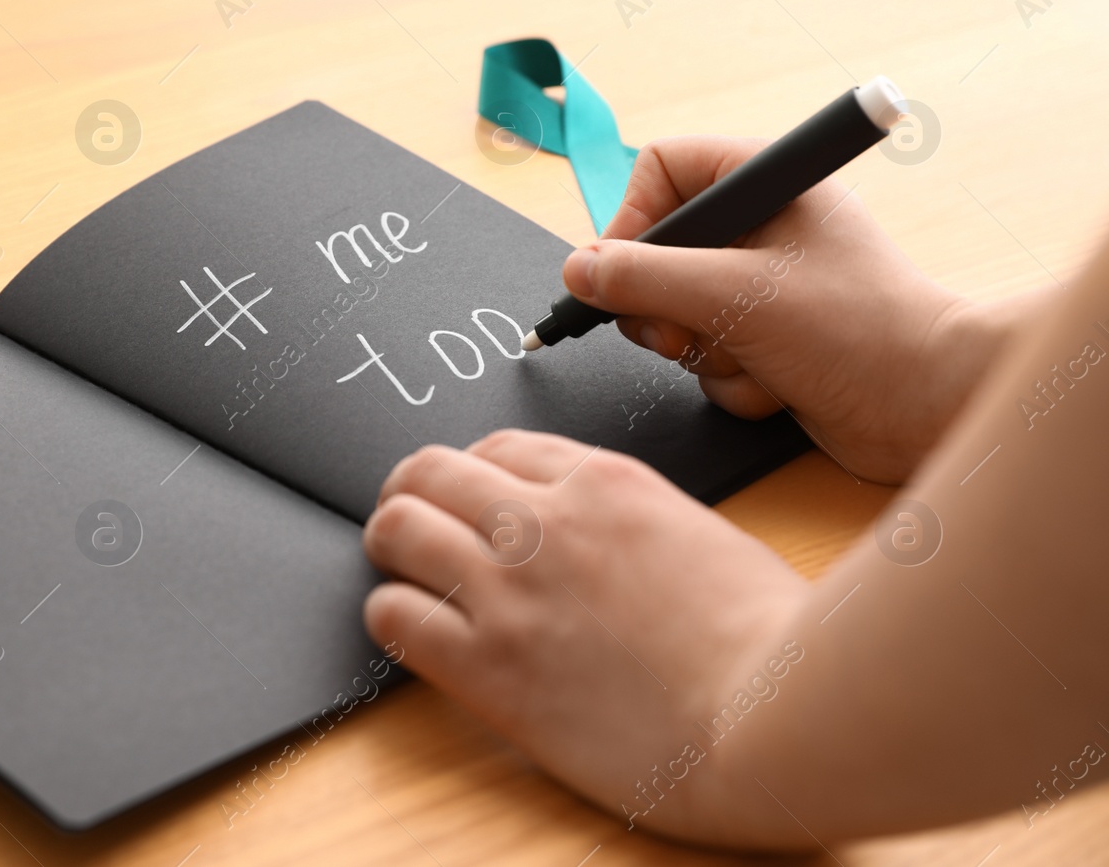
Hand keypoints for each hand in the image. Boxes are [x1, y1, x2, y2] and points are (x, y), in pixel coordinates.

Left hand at [363, 430, 811, 842]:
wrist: (776, 719)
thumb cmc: (772, 641)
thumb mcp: (704, 538)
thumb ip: (637, 523)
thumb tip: (606, 540)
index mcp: (605, 483)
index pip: (500, 447)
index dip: (475, 472)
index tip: (471, 497)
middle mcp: (545, 523)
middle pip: (432, 470)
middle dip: (412, 490)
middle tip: (408, 516)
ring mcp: (511, 592)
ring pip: (398, 529)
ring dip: (389, 544)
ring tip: (396, 566)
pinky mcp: (489, 666)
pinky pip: (394, 618)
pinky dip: (390, 615)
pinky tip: (408, 626)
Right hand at [563, 135, 1023, 482]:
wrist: (933, 407)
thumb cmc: (856, 330)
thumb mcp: (733, 295)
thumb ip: (643, 279)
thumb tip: (576, 271)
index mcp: (766, 183)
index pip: (661, 170)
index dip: (629, 220)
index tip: (617, 274)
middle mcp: (762, 228)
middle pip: (657, 252)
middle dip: (663, 307)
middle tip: (681, 333)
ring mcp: (765, 287)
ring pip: (677, 313)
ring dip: (703, 350)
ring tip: (752, 361)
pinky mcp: (771, 341)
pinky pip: (709, 355)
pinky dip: (734, 379)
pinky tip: (779, 386)